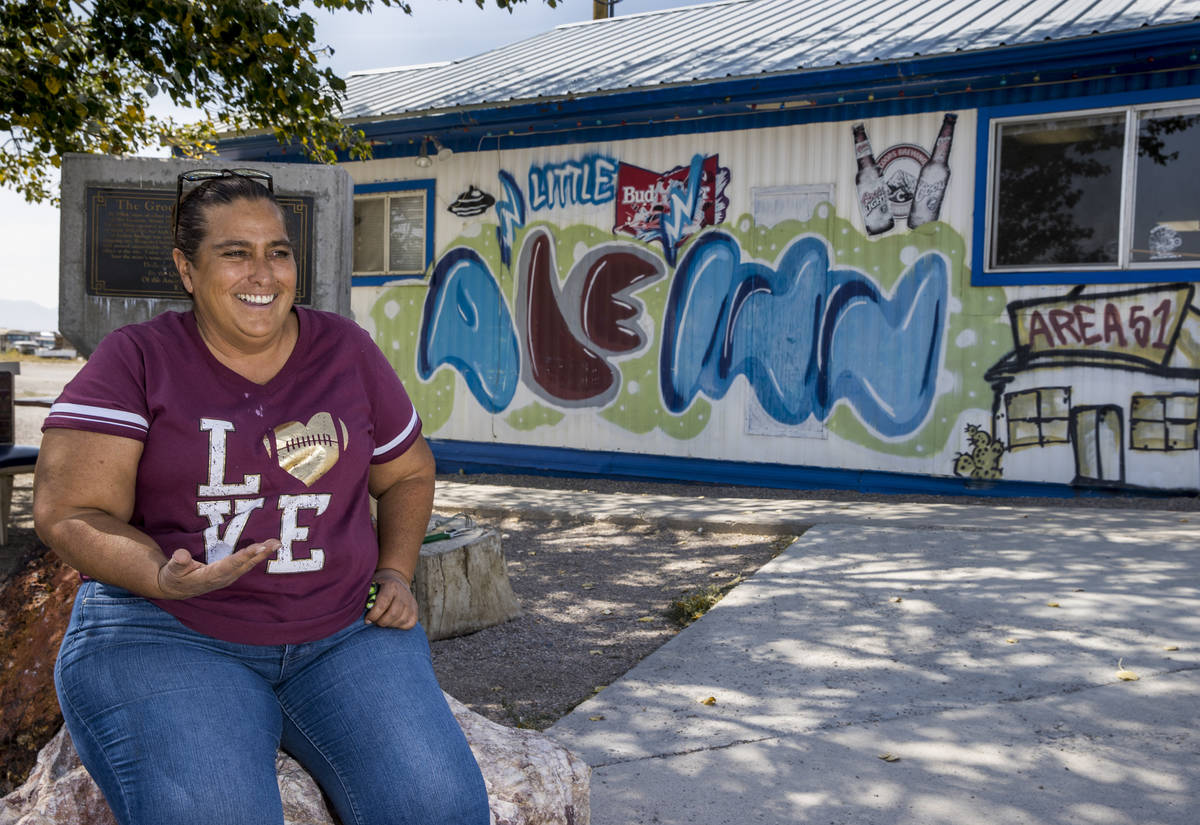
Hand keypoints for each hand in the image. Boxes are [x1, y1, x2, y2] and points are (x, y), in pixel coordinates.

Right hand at [156, 539, 279, 598]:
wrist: (175, 589)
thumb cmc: (173, 576)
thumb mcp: (172, 569)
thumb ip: (177, 563)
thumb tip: (181, 555)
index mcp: (210, 576)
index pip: (231, 564)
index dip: (245, 556)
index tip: (259, 547)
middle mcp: (223, 577)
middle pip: (245, 564)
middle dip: (261, 554)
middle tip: (276, 543)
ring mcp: (227, 577)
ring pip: (248, 565)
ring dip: (262, 554)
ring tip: (276, 543)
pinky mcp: (229, 574)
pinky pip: (246, 564)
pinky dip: (257, 556)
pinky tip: (266, 549)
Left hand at [365, 567, 417, 629]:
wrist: (396, 580)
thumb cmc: (379, 586)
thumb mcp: (372, 586)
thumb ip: (367, 597)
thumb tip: (359, 611)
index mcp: (391, 586)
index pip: (383, 603)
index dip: (374, 615)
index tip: (367, 620)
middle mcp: (403, 594)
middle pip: (393, 614)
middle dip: (381, 622)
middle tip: (374, 622)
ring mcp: (411, 602)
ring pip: (401, 620)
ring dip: (389, 625)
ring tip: (382, 622)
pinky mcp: (415, 609)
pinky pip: (410, 624)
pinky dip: (400, 626)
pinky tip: (392, 623)